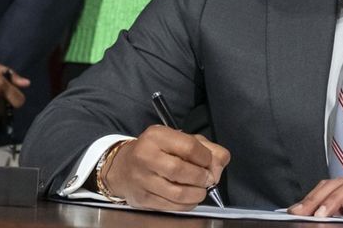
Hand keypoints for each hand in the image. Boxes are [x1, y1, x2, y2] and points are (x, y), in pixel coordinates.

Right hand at [104, 126, 229, 210]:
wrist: (123, 167)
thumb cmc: (158, 151)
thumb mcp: (181, 140)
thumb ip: (207, 148)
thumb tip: (219, 166)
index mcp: (157, 136)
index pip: (189, 147)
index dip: (206, 158)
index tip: (210, 163)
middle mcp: (146, 156)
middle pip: (182, 170)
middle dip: (202, 178)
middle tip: (208, 179)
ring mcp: (142, 179)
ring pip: (177, 192)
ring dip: (196, 194)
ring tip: (200, 190)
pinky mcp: (142, 198)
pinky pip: (170, 206)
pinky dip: (186, 205)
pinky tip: (189, 198)